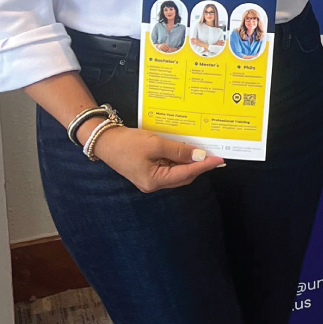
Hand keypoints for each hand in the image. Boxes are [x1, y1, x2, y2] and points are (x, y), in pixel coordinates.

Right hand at [84, 125, 223, 192]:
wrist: (104, 140)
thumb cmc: (126, 143)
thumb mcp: (155, 144)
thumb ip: (179, 151)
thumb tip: (199, 156)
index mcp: (154, 181)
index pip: (186, 174)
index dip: (204, 166)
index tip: (219, 159)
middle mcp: (153, 184)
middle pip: (183, 176)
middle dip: (199, 165)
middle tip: (213, 153)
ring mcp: (150, 178)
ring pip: (177, 172)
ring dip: (189, 162)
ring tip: (203, 150)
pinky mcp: (148, 170)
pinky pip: (169, 167)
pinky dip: (178, 159)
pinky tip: (186, 150)